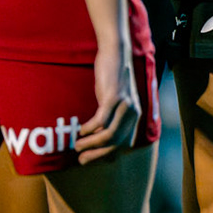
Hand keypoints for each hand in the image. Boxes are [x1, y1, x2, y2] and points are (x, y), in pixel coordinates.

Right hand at [76, 41, 141, 162]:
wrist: (116, 53)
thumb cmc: (112, 76)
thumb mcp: (115, 99)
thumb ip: (112, 116)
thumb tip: (98, 134)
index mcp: (134, 116)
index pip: (122, 144)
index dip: (104, 155)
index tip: (88, 159)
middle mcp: (132, 113)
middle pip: (115, 144)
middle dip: (96, 154)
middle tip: (81, 159)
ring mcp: (124, 106)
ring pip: (109, 135)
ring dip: (91, 144)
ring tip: (78, 146)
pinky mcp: (113, 97)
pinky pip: (101, 120)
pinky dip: (90, 128)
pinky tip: (81, 130)